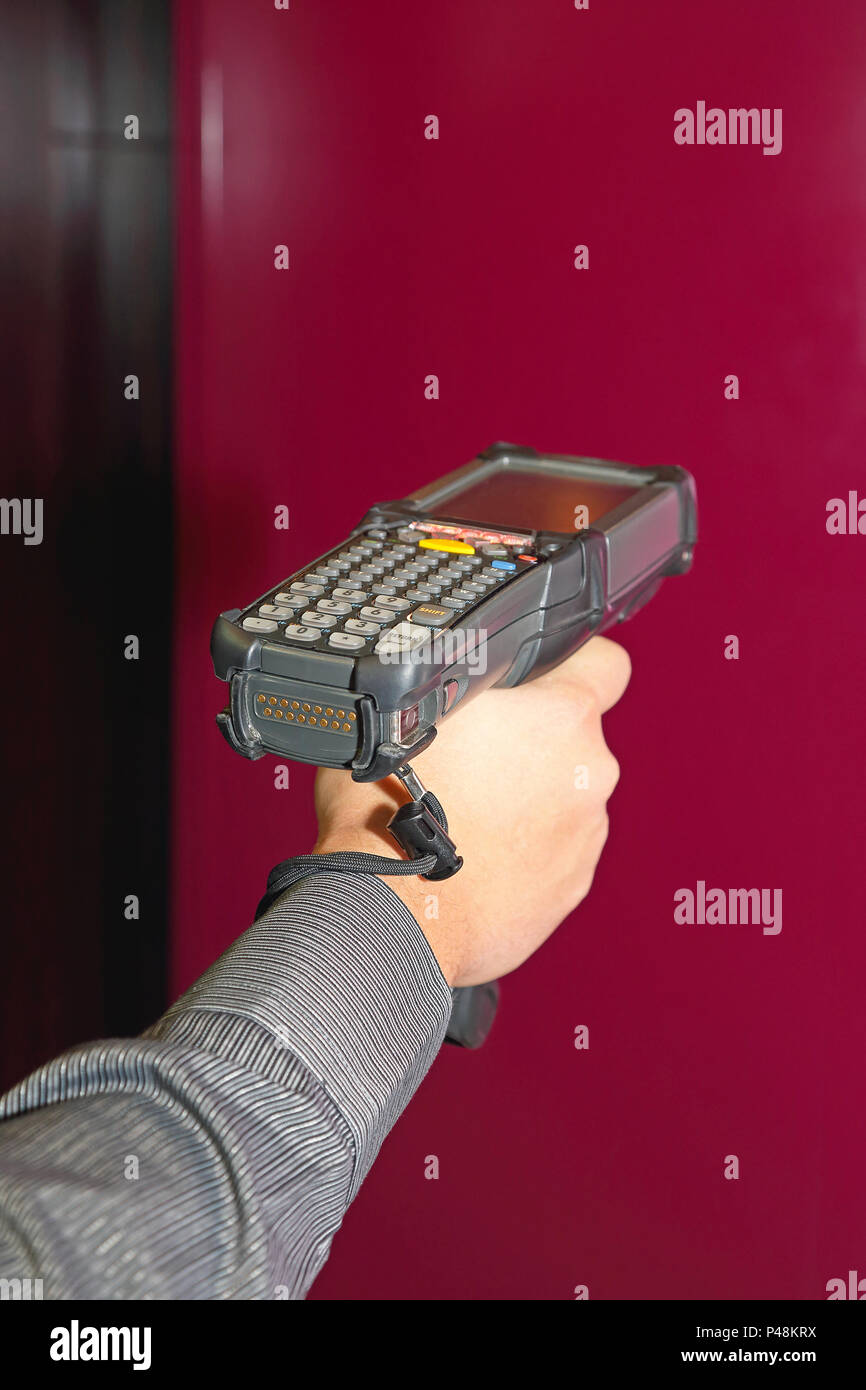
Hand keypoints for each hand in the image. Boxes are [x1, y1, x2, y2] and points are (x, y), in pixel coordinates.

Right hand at [312, 635, 631, 987]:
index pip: (604, 661)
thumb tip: (459, 685)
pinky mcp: (570, 888)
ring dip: (525, 801)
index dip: (573, 662)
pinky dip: (520, 853)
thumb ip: (457, 689)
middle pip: (572, 738)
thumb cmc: (391, 809)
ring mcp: (586, 835)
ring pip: (561, 798)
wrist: (391, 914)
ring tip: (462, 818)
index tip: (541, 677)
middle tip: (469, 760)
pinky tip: (471, 858)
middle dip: (531, 743)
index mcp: (562, 715)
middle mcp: (590, 772)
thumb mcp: (405, 710)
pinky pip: (550, 853)